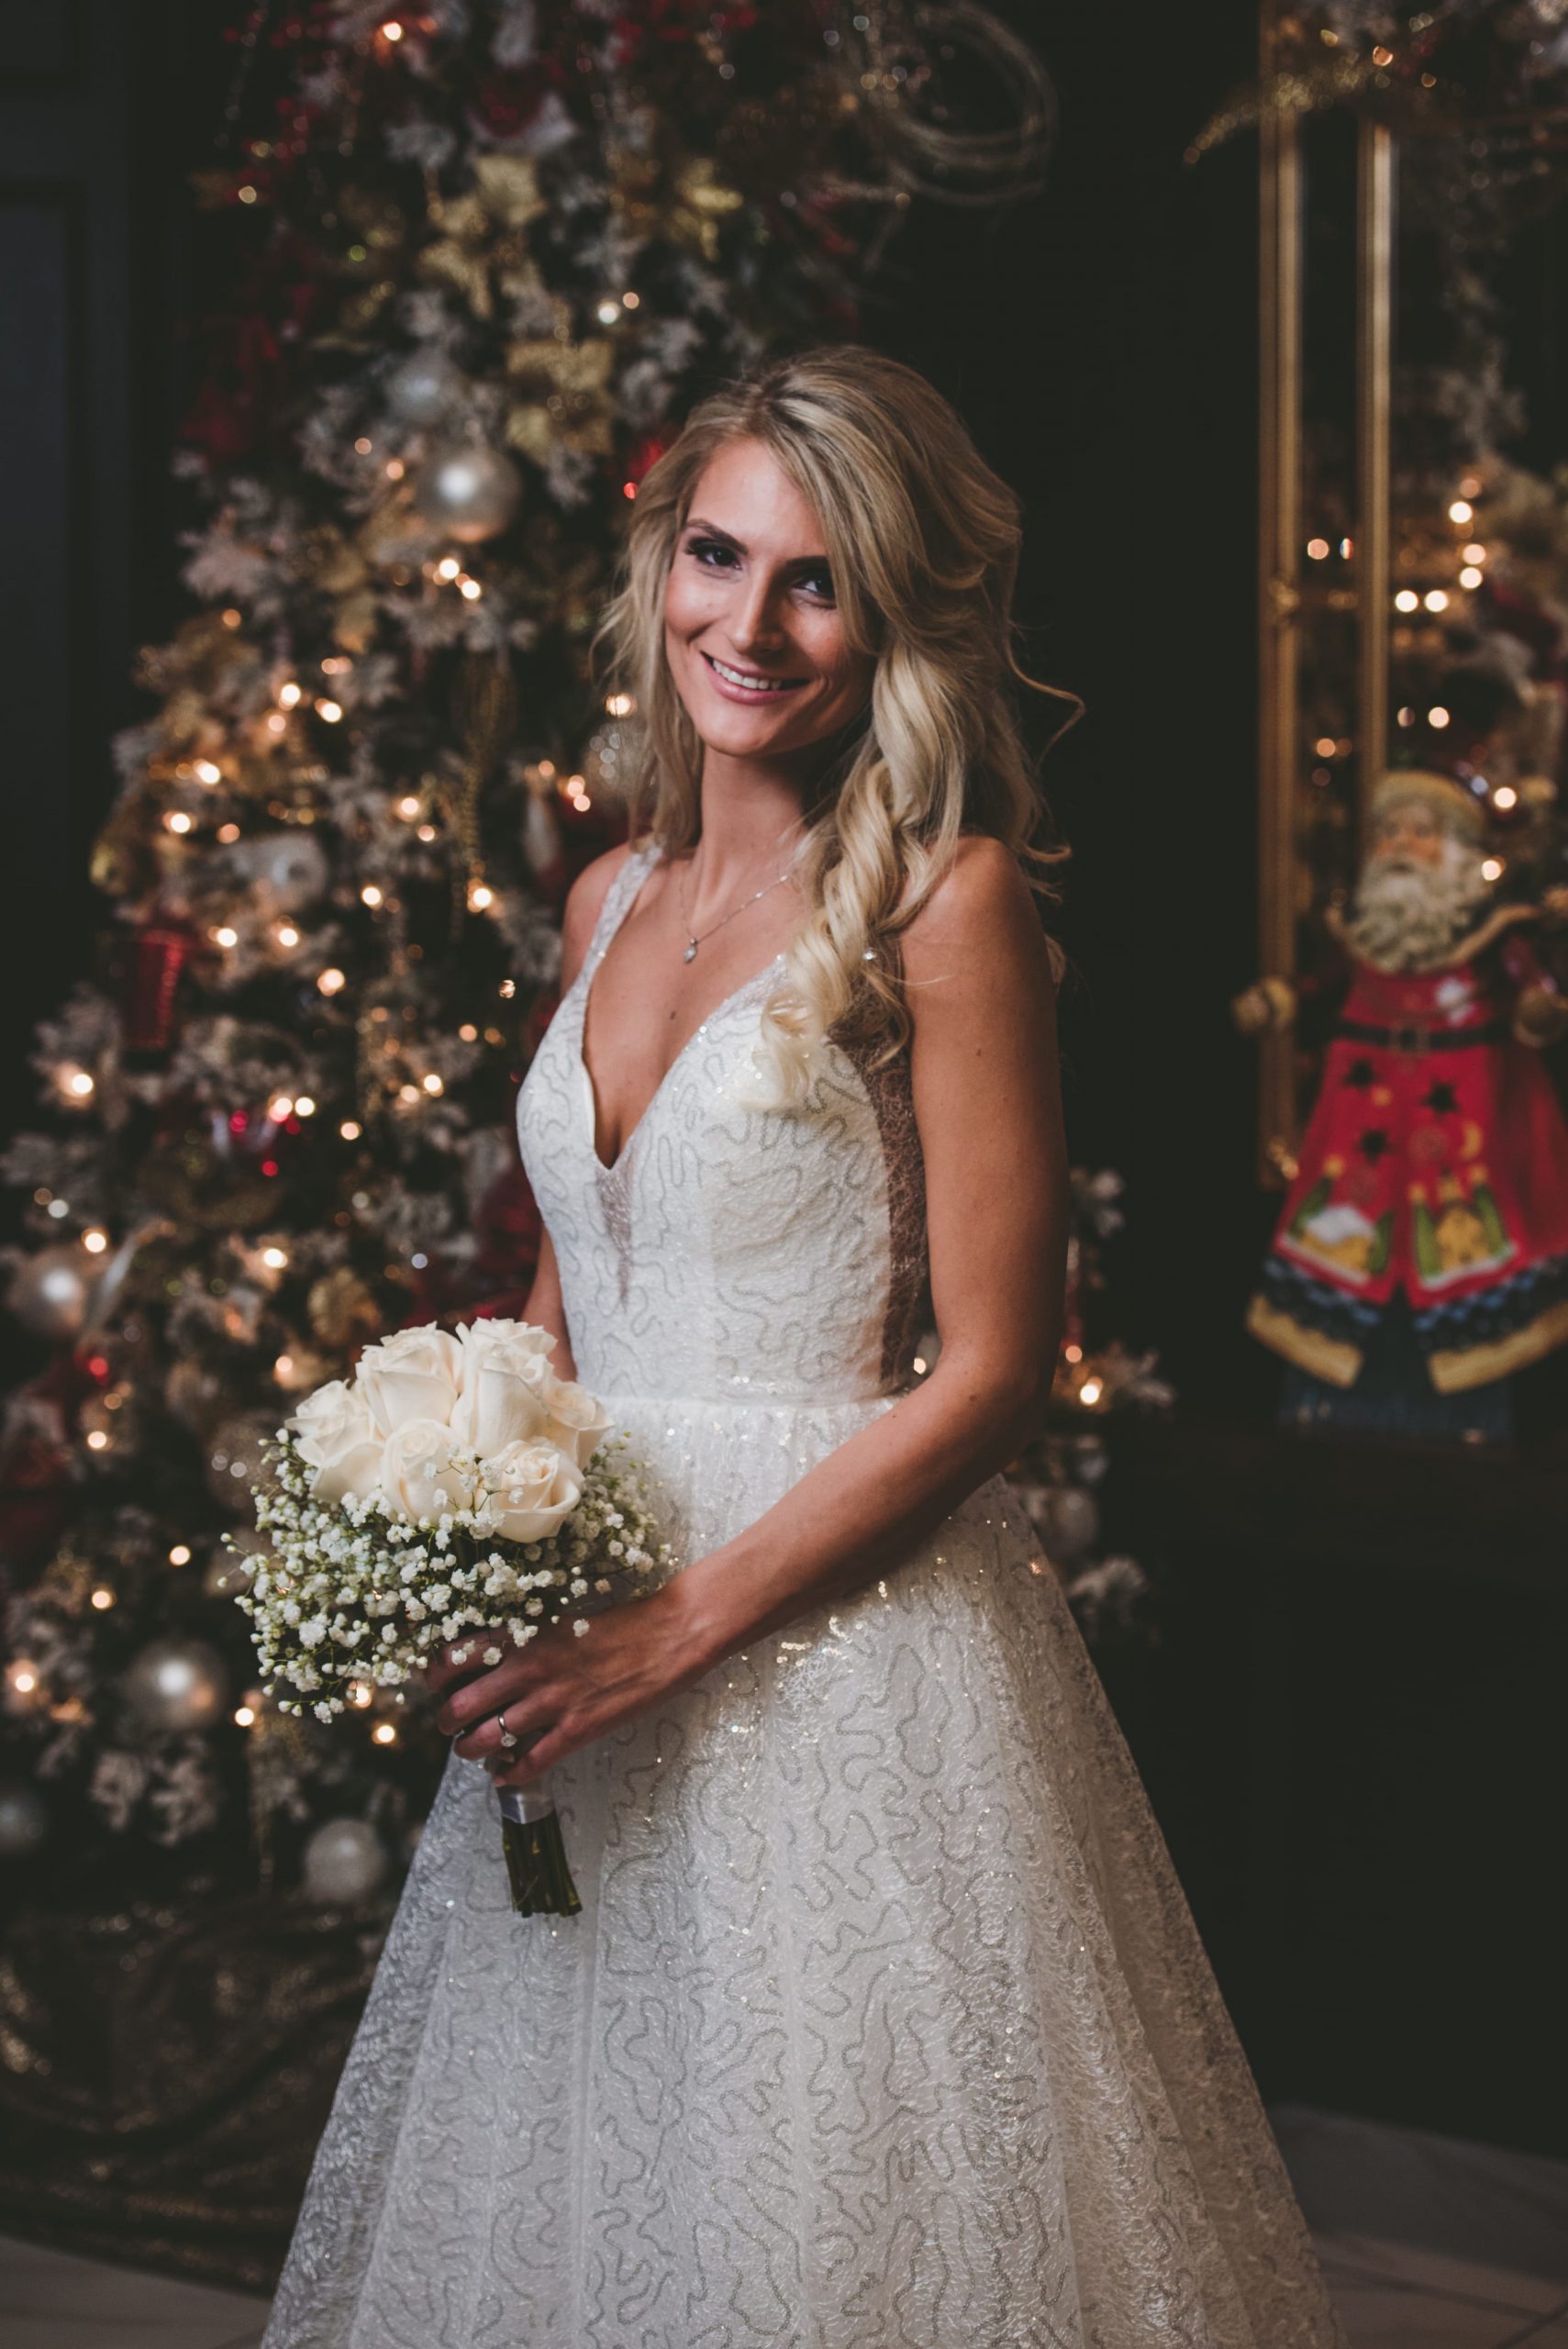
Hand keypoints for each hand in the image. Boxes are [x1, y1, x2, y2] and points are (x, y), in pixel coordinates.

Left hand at [428, 1581, 714, 1789]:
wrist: (668, 1634)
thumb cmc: (619, 1622)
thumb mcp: (561, 1618)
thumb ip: (525, 1638)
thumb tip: (492, 1658)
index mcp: (522, 1636)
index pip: (454, 1658)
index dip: (435, 1678)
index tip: (435, 1686)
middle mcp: (528, 1669)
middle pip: (459, 1707)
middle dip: (446, 1722)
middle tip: (449, 1726)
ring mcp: (552, 1702)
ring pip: (486, 1739)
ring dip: (470, 1751)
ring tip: (471, 1751)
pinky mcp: (577, 1730)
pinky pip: (530, 1762)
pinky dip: (509, 1774)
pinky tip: (503, 1775)